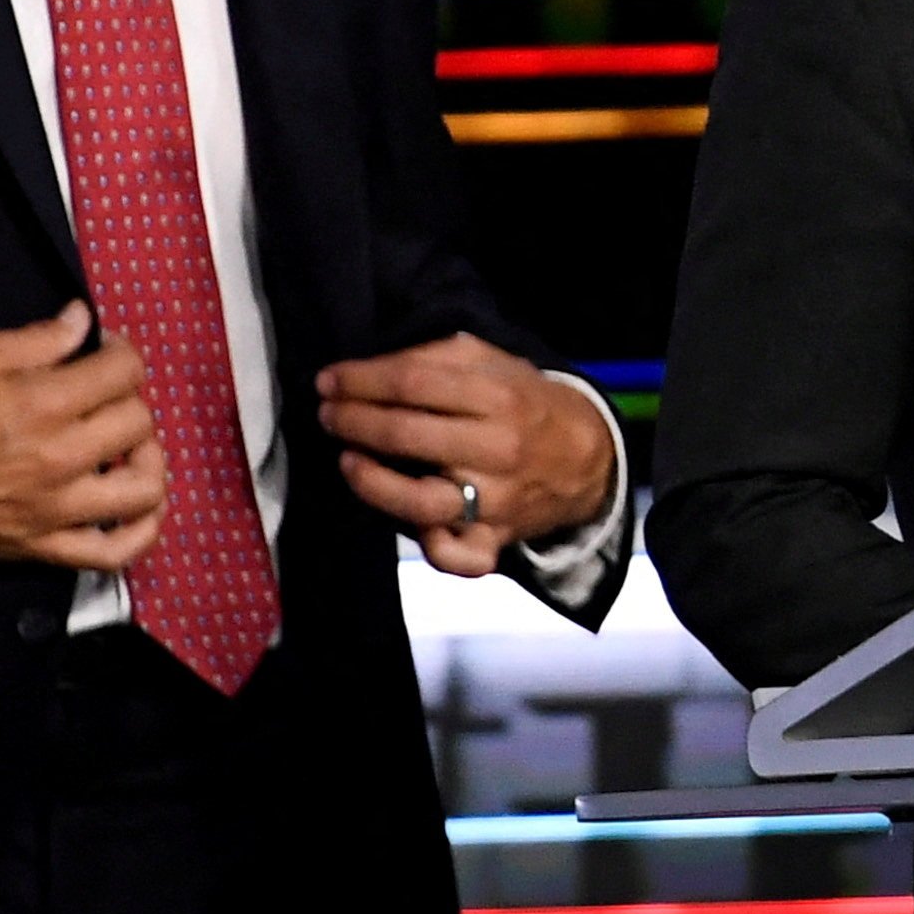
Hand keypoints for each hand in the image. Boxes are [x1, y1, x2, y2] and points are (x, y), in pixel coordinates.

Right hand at [0, 304, 166, 570]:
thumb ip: (35, 338)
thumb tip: (82, 320)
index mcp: (44, 403)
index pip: (125, 371)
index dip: (122, 352)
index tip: (103, 353)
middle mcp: (62, 456)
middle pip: (140, 422)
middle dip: (129, 398)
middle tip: (104, 396)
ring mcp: (58, 508)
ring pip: (145, 487)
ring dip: (148, 461)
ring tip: (126, 447)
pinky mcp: (46, 547)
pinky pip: (115, 552)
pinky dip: (141, 532)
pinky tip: (138, 509)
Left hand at [315, 335, 617, 578]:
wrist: (586, 458)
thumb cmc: (523, 402)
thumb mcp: (492, 361)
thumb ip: (435, 356)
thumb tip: (370, 367)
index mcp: (497, 396)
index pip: (413, 383)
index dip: (361, 380)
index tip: (327, 380)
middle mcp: (497, 448)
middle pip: (408, 435)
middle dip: (354, 421)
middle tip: (328, 414)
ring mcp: (497, 500)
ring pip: (422, 502)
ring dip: (372, 481)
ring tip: (347, 461)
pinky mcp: (496, 540)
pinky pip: (458, 558)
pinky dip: (430, 547)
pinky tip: (404, 525)